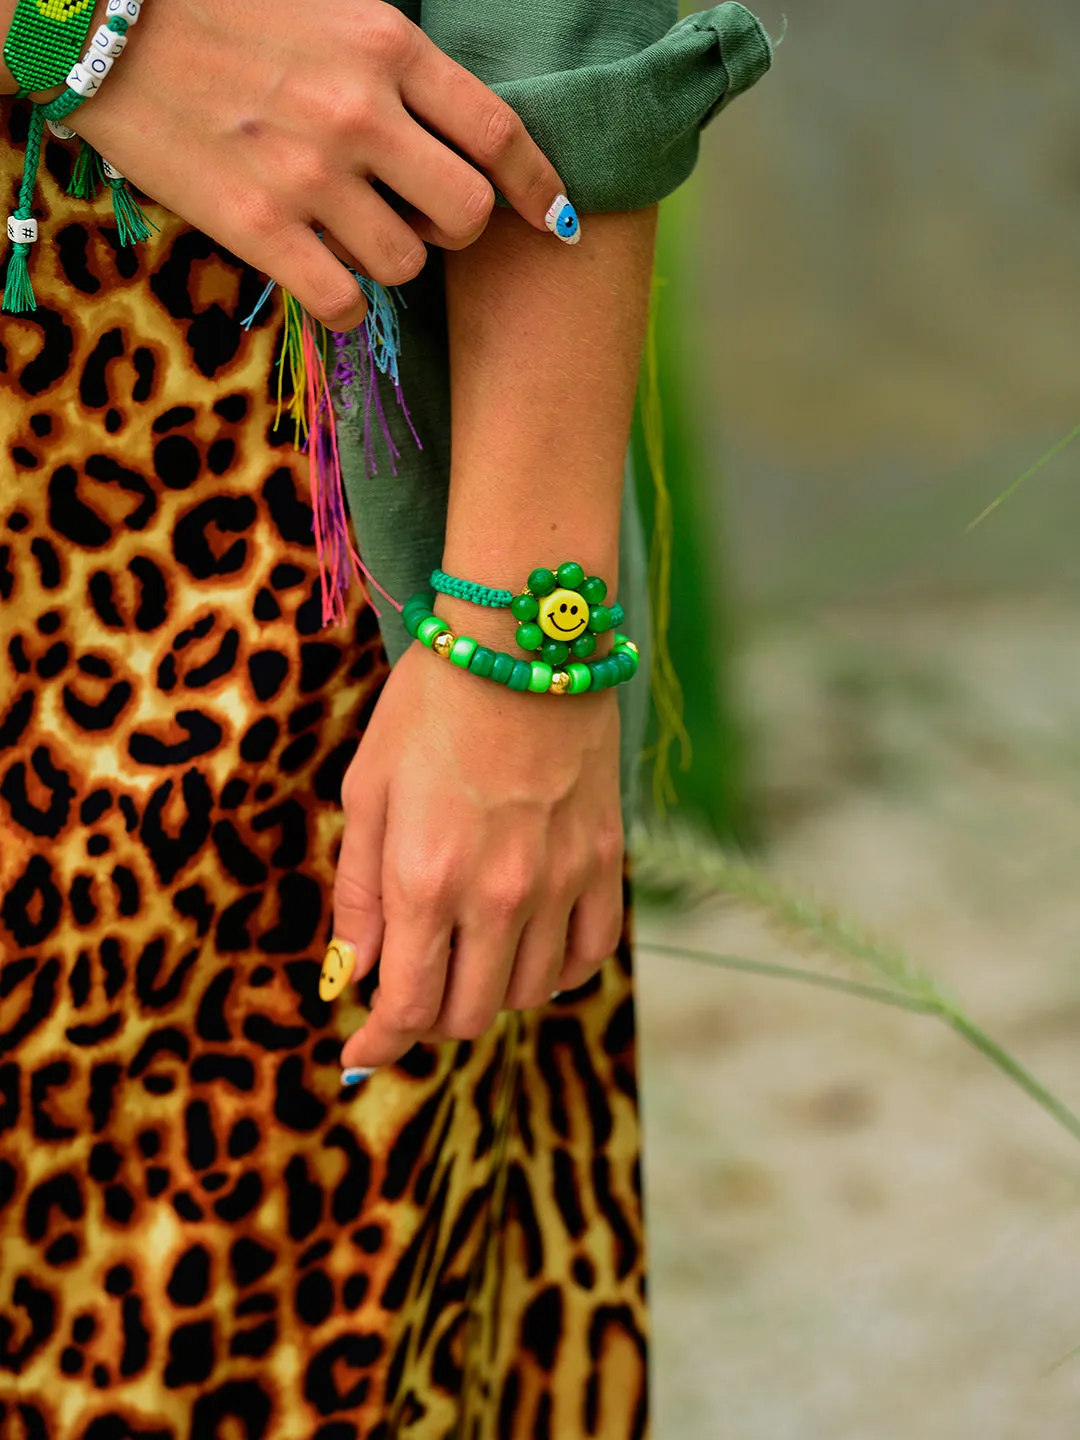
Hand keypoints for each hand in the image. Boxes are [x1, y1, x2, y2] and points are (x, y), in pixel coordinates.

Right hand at [68, 0, 569, 328]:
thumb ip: (393, 62)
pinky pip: (345, 303)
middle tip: (422, 219)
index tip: (555, 218)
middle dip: (456, 230)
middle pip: (467, 215)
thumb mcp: (325, 4)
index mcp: (385, 44)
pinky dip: (346, 305)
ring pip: (406, 265)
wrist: (99, 22)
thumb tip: (449, 124)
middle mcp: (360, 111)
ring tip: (348, 232)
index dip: (539, 186)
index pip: (498, 133)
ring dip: (390, 261)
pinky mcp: (259, 229)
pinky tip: (324, 280)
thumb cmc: (217, 8)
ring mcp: (310, 175)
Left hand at [334, 637, 624, 1070]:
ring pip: (531, 993)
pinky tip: (532, 951)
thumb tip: (352, 976)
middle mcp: (499, 894)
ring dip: (490, 993)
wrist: (521, 639)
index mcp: (427, 878)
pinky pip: (591, 953)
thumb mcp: (367, 792)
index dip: (377, 1045)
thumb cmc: (429, 707)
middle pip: (469, 1013)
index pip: (406, 1006)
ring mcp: (562, 880)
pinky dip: (559, 971)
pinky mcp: (605, 860)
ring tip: (467, 957)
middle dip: (427, 1018)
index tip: (357, 1055)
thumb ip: (359, 895)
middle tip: (410, 988)